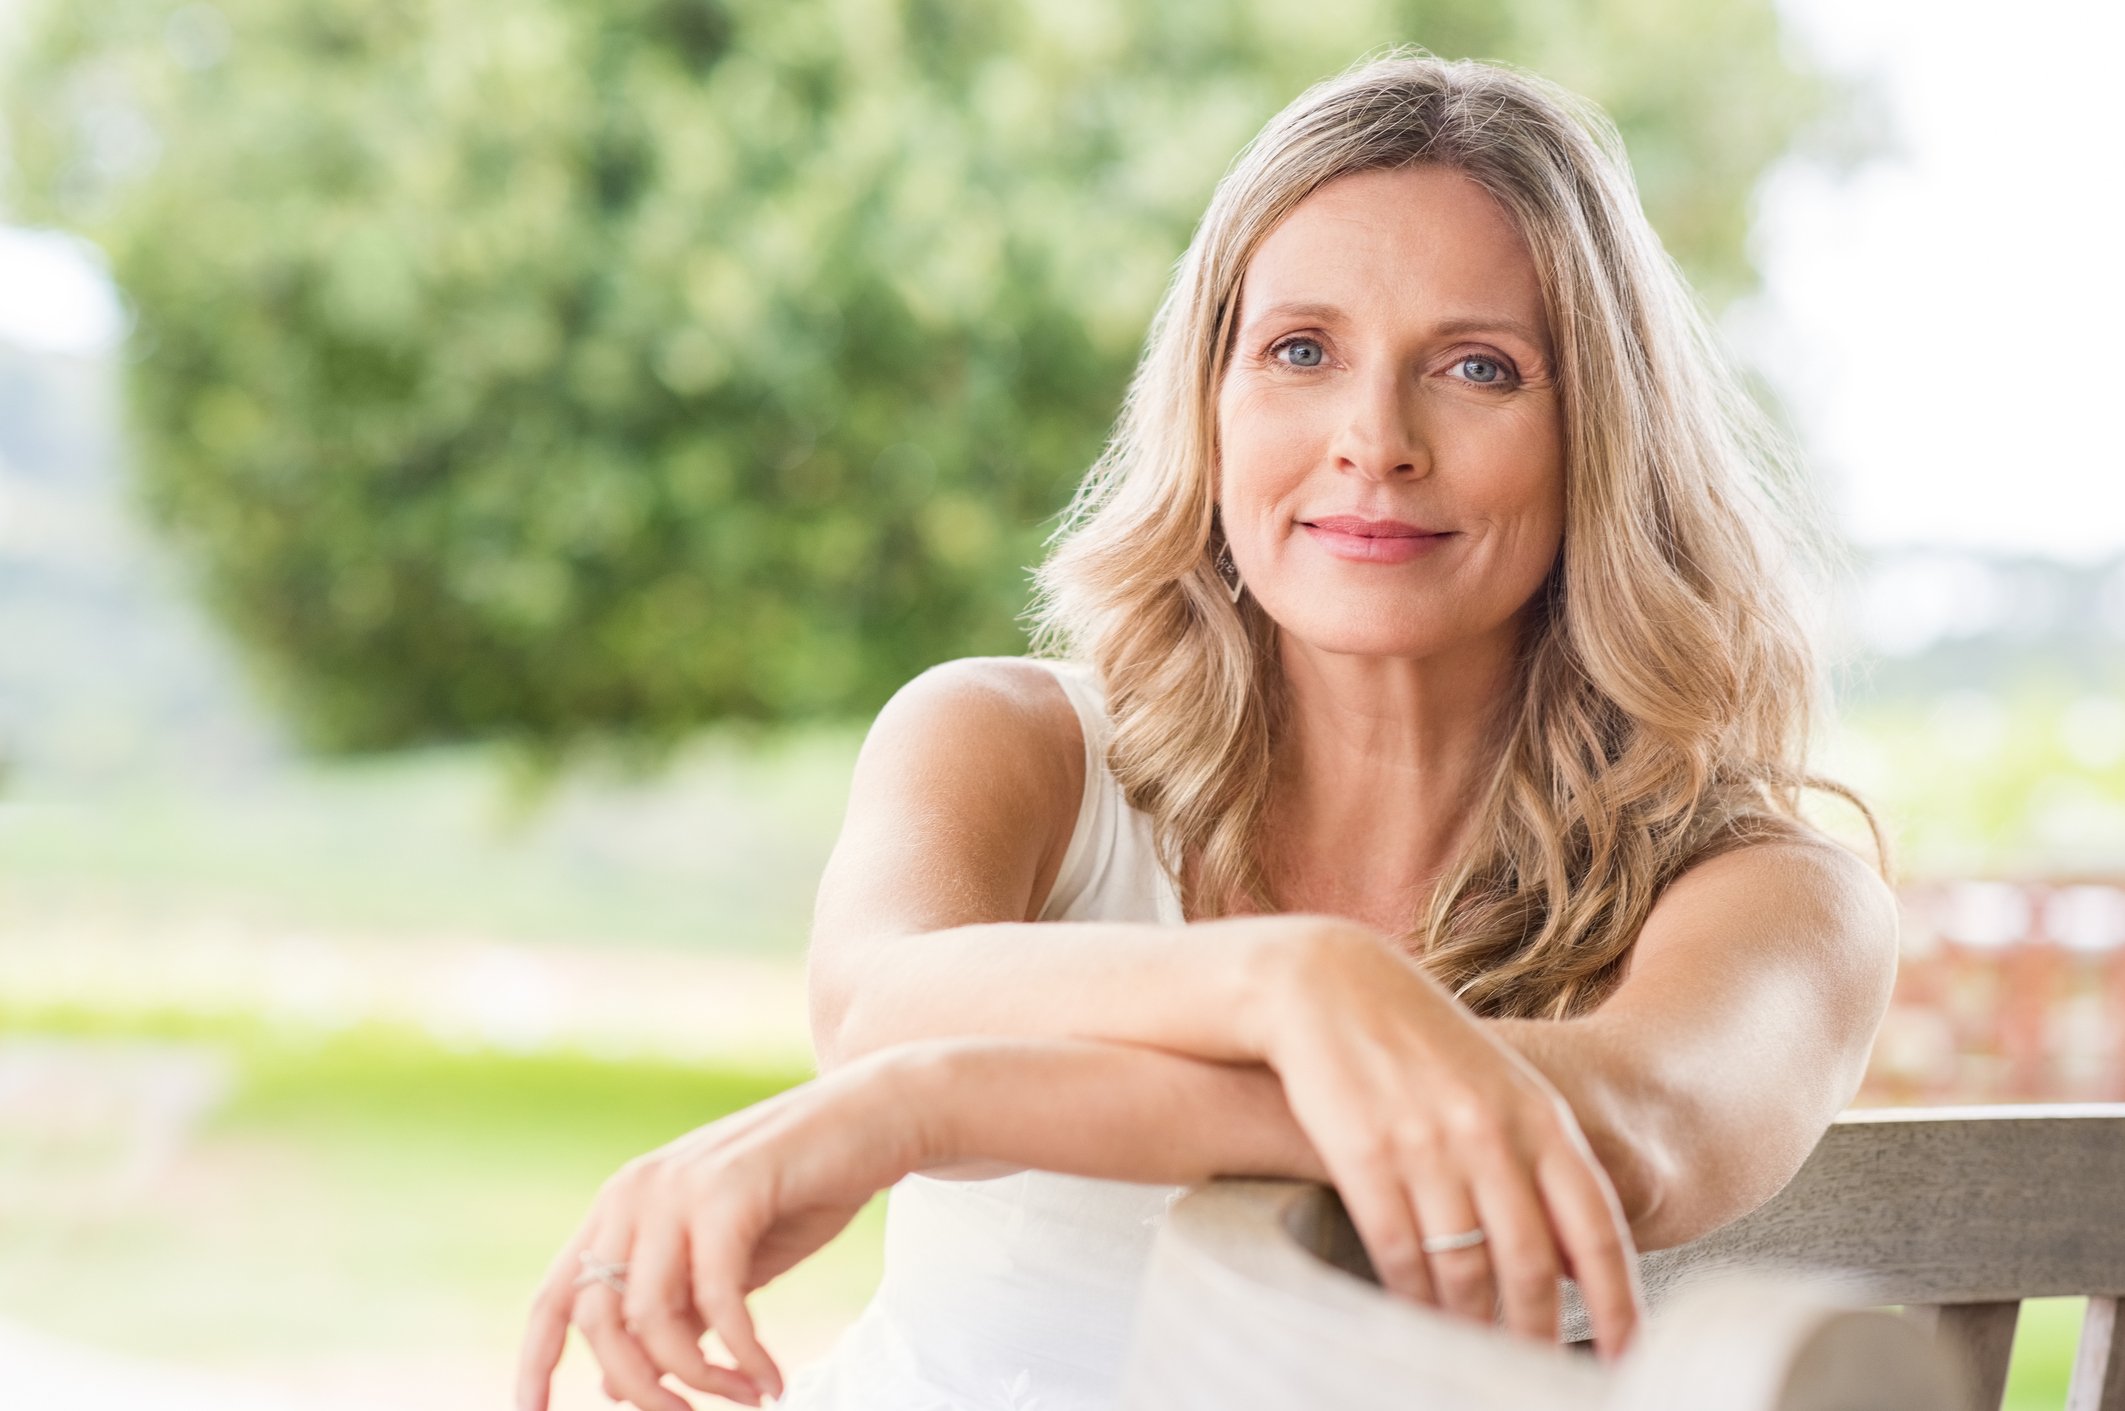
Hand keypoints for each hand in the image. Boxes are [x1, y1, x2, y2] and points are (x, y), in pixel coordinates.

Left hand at [515, 1052, 934, 1410]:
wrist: (876, 1115)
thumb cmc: (803, 1191)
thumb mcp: (726, 1265)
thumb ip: (673, 1312)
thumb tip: (613, 1387)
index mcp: (622, 1205)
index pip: (554, 1298)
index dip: (534, 1366)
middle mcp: (634, 1192)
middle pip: (598, 1322)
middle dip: (642, 1390)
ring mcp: (678, 1186)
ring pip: (651, 1318)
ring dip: (698, 1378)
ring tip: (747, 1396)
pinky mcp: (728, 1191)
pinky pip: (718, 1300)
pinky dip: (744, 1353)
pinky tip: (772, 1378)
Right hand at [1260, 924, 1644, 1360]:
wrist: (1331, 984)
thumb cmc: (1421, 1044)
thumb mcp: (1500, 1089)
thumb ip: (1542, 1163)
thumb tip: (1576, 1261)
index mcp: (1539, 1118)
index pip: (1596, 1229)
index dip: (1618, 1302)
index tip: (1628, 1357)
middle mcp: (1491, 1134)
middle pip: (1531, 1264)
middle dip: (1537, 1334)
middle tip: (1536, 1374)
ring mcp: (1427, 1144)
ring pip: (1463, 1269)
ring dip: (1471, 1327)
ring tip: (1472, 1357)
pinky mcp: (1364, 1153)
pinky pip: (1398, 1253)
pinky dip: (1410, 1298)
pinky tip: (1416, 1319)